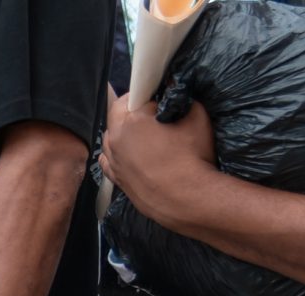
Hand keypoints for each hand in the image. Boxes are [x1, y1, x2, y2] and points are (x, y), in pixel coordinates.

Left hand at [102, 90, 217, 229]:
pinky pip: (109, 159)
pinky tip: (130, 154)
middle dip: (131, 110)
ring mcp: (113, 161)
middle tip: (151, 113)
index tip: (156, 96)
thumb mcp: (195, 115)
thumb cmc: (192, 156)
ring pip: (110, 138)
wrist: (185, 198)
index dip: (144, 94)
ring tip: (144, 135)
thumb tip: (172, 88)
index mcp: (131, 120)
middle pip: (115, 115)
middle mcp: (115, 140)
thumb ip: (180, 97)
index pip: (131, 96)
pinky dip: (117, 153)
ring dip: (123, 132)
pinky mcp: (116, 179)